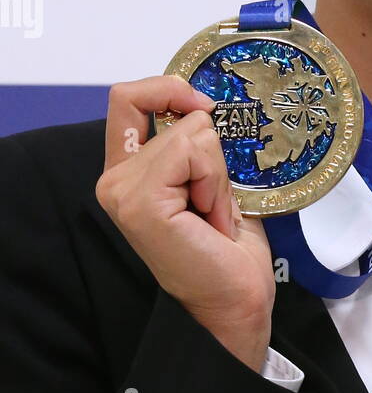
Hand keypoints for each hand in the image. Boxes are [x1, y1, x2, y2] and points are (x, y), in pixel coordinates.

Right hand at [95, 76, 275, 370]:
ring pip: (190, 133)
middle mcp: (115, 181)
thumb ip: (197, 147)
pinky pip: (192, 152)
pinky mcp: (140, 202)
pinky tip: (211, 217)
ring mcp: (122, 192)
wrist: (236, 303)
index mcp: (128, 174)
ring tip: (213, 214)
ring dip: (217, 172)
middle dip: (212, 151)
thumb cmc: (228, 254)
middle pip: (171, 112)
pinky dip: (215, 180)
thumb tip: (206, 109)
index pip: (129, 99)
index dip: (168, 89)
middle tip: (215, 201)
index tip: (205, 109)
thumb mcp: (213, 184)